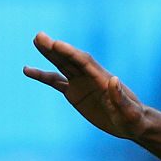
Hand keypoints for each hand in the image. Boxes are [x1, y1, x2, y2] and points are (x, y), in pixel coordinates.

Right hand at [23, 32, 145, 138]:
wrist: (132, 124)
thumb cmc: (133, 118)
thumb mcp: (129, 111)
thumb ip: (120, 97)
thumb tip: (113, 79)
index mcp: (103, 79)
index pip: (85, 62)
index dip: (71, 53)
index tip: (57, 44)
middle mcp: (91, 77)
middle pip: (71, 59)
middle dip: (56, 49)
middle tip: (39, 36)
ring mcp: (82, 84)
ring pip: (62, 66)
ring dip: (49, 55)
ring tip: (35, 41)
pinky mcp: (75, 93)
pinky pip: (55, 82)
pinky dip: (42, 76)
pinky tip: (27, 70)